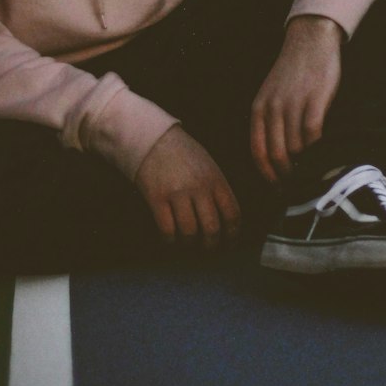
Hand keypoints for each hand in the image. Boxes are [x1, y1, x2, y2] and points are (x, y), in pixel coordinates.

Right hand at [135, 127, 241, 248]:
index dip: (233, 234)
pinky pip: (167, 230)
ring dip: (189, 244)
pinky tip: (170, 238)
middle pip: (212, 229)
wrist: (152, 137)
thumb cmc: (182, 152)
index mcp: (215, 179)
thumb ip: (217, 188)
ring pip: (189, 233)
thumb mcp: (208, 164)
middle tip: (207, 248)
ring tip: (187, 243)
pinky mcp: (157, 198)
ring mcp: (177, 193)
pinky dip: (170, 240)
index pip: (232, 214)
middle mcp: (199, 187)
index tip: (229, 243)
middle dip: (211, 245)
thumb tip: (225, 219)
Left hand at [250, 15, 342, 184]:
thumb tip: (278, 158)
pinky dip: (318, 151)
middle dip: (287, 178)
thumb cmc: (293, 72)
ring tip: (312, 177)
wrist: (309, 41)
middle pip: (276, 156)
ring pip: (296, 149)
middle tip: (298, 190)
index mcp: (258, 109)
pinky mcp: (314, 102)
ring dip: (304, 167)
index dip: (268, 176)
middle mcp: (272, 109)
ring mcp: (293, 105)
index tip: (279, 189)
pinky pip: (313, 136)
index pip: (258, 153)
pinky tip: (323, 157)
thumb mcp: (271, 96)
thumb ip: (270, 122)